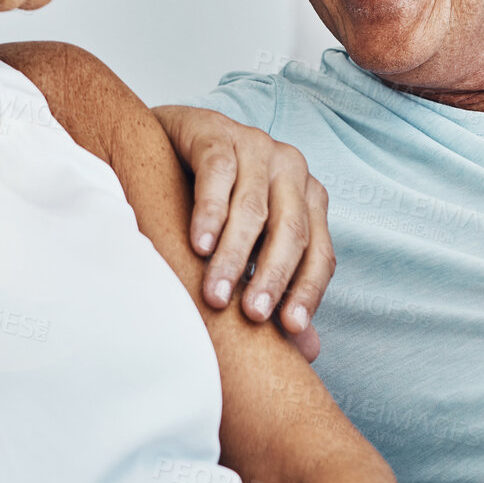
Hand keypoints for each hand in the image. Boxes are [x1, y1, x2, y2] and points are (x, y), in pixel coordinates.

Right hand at [154, 105, 332, 360]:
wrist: (162, 143)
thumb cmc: (213, 204)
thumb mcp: (248, 247)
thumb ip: (274, 290)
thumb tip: (308, 350)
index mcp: (308, 199)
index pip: (321, 252)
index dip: (307, 291)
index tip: (291, 330)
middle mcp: (291, 170)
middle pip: (292, 231)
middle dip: (273, 277)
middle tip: (252, 316)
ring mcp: (256, 146)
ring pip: (254, 208)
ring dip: (235, 255)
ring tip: (216, 294)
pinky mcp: (217, 132)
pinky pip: (218, 174)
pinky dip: (210, 213)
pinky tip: (198, 245)